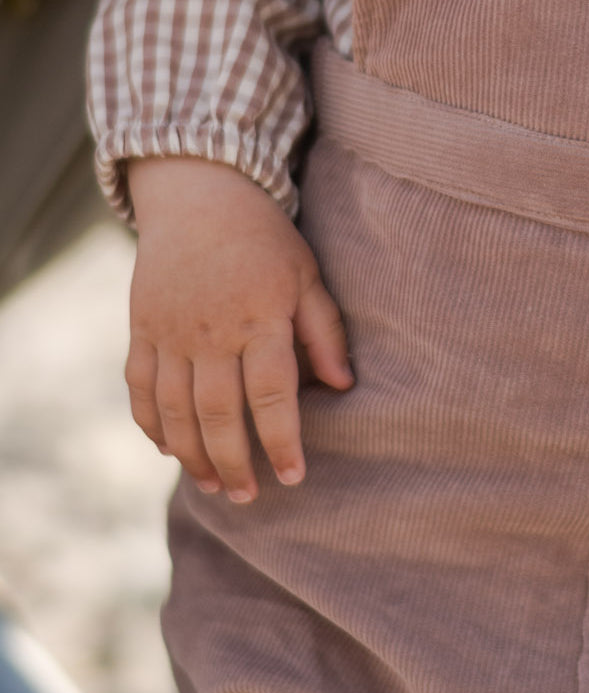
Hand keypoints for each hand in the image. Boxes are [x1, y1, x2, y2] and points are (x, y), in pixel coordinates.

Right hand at [124, 157, 352, 503]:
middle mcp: (211, 331)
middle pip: (218, 414)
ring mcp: (170, 331)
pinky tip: (170, 451)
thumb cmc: (266, 239)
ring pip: (175, 410)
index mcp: (260, 318)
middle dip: (234, 463)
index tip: (295, 476)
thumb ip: (325, 332)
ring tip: (215, 486)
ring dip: (192, 456)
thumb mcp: (307, 275)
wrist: (200, 196)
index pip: (271, 395)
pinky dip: (152, 425)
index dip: (282, 441)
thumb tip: (344, 386)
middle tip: (251, 496)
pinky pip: (140, 388)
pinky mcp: (141, 328)